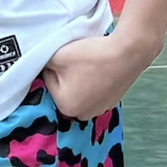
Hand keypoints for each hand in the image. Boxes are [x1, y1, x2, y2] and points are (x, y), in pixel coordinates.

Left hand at [41, 26, 162, 120]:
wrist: (128, 52)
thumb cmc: (91, 55)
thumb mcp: (57, 56)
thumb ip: (40, 63)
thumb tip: (38, 66)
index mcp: (65, 107)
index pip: (48, 82)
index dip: (54, 65)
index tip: (65, 57)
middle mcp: (82, 114)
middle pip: (64, 88)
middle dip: (66, 74)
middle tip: (76, 59)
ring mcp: (99, 110)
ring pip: (79, 89)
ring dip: (80, 78)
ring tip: (89, 62)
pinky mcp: (112, 102)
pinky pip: (94, 90)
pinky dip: (94, 80)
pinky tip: (100, 68)